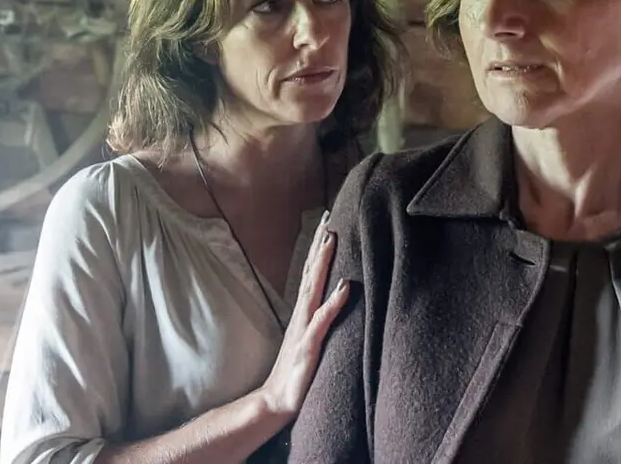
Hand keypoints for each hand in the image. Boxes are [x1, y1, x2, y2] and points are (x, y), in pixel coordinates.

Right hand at [257, 213, 350, 417]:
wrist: (277, 402)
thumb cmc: (298, 372)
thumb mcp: (312, 340)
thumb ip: (320, 319)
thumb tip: (335, 295)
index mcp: (304, 313)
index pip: (311, 274)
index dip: (317, 249)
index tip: (326, 223)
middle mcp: (302, 316)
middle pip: (310, 274)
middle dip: (318, 246)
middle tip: (327, 218)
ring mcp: (304, 330)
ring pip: (313, 290)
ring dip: (322, 264)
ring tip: (331, 239)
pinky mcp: (309, 348)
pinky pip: (322, 322)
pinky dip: (332, 304)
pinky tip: (343, 288)